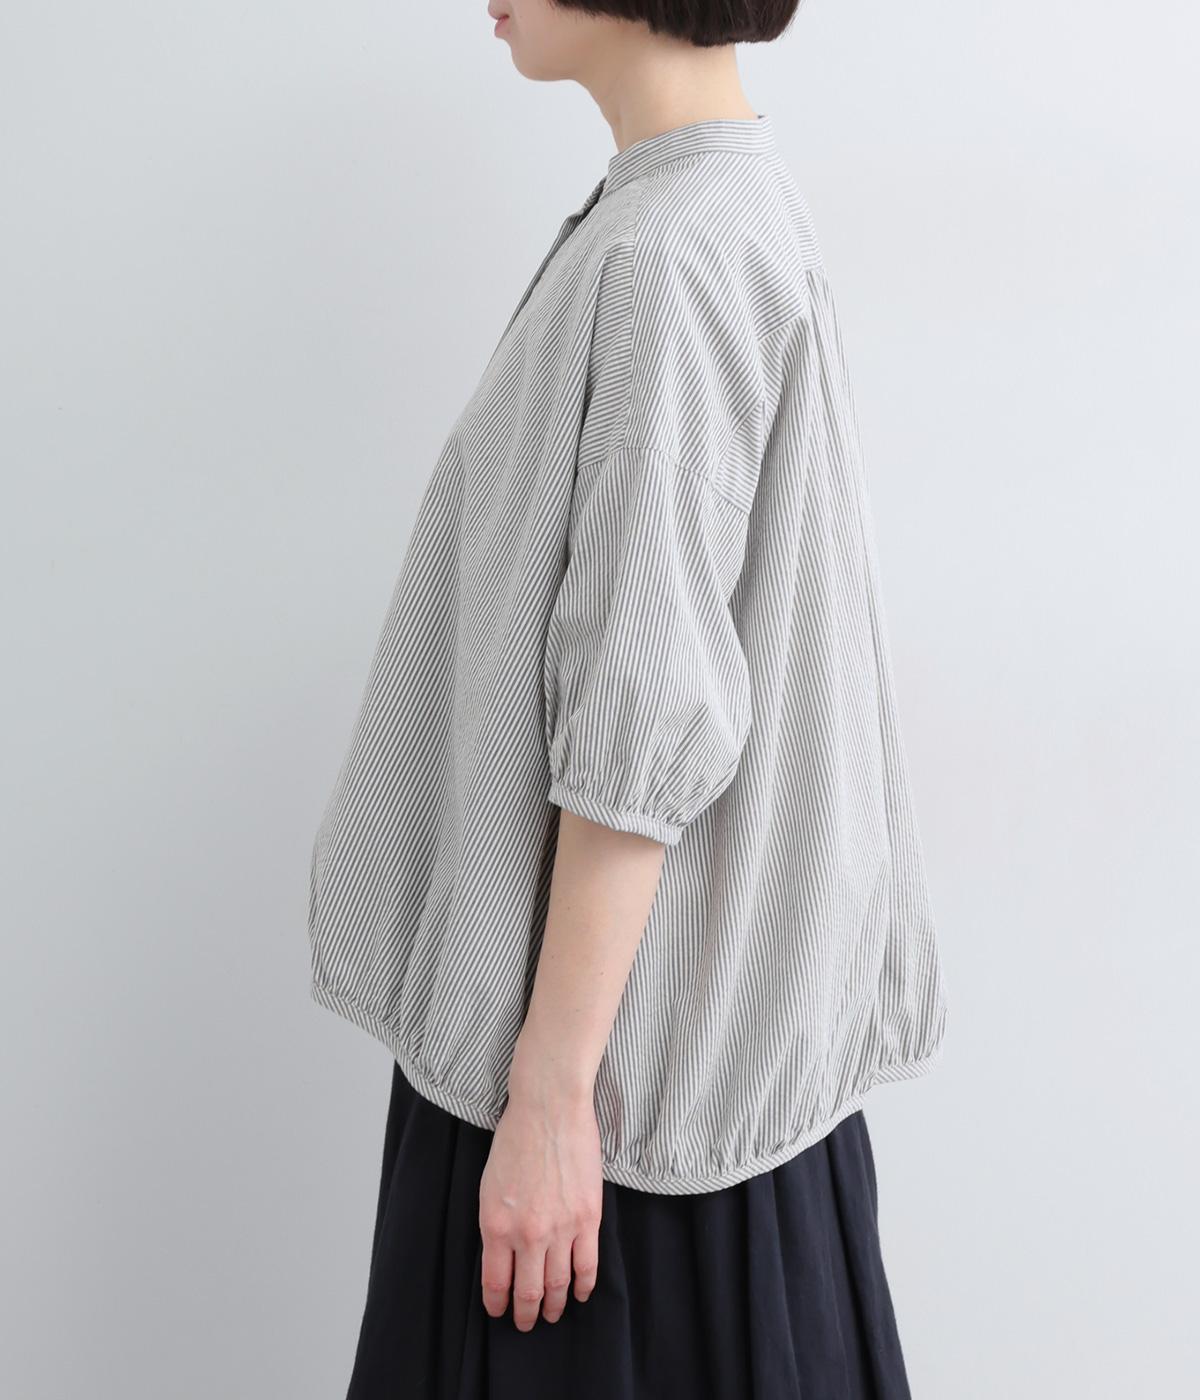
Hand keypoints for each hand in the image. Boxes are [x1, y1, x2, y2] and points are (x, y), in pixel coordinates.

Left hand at [478, 1054, 602, 1330]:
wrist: (548, 1109)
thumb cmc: (514, 1140)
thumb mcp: (489, 1187)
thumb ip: (496, 1225)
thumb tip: (503, 1257)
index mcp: (496, 1227)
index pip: (496, 1283)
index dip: (498, 1304)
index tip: (500, 1312)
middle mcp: (527, 1235)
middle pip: (528, 1292)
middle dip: (526, 1314)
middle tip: (527, 1324)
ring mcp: (561, 1229)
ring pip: (558, 1285)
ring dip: (554, 1305)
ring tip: (552, 1313)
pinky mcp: (588, 1219)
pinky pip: (587, 1266)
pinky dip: (583, 1286)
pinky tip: (579, 1294)